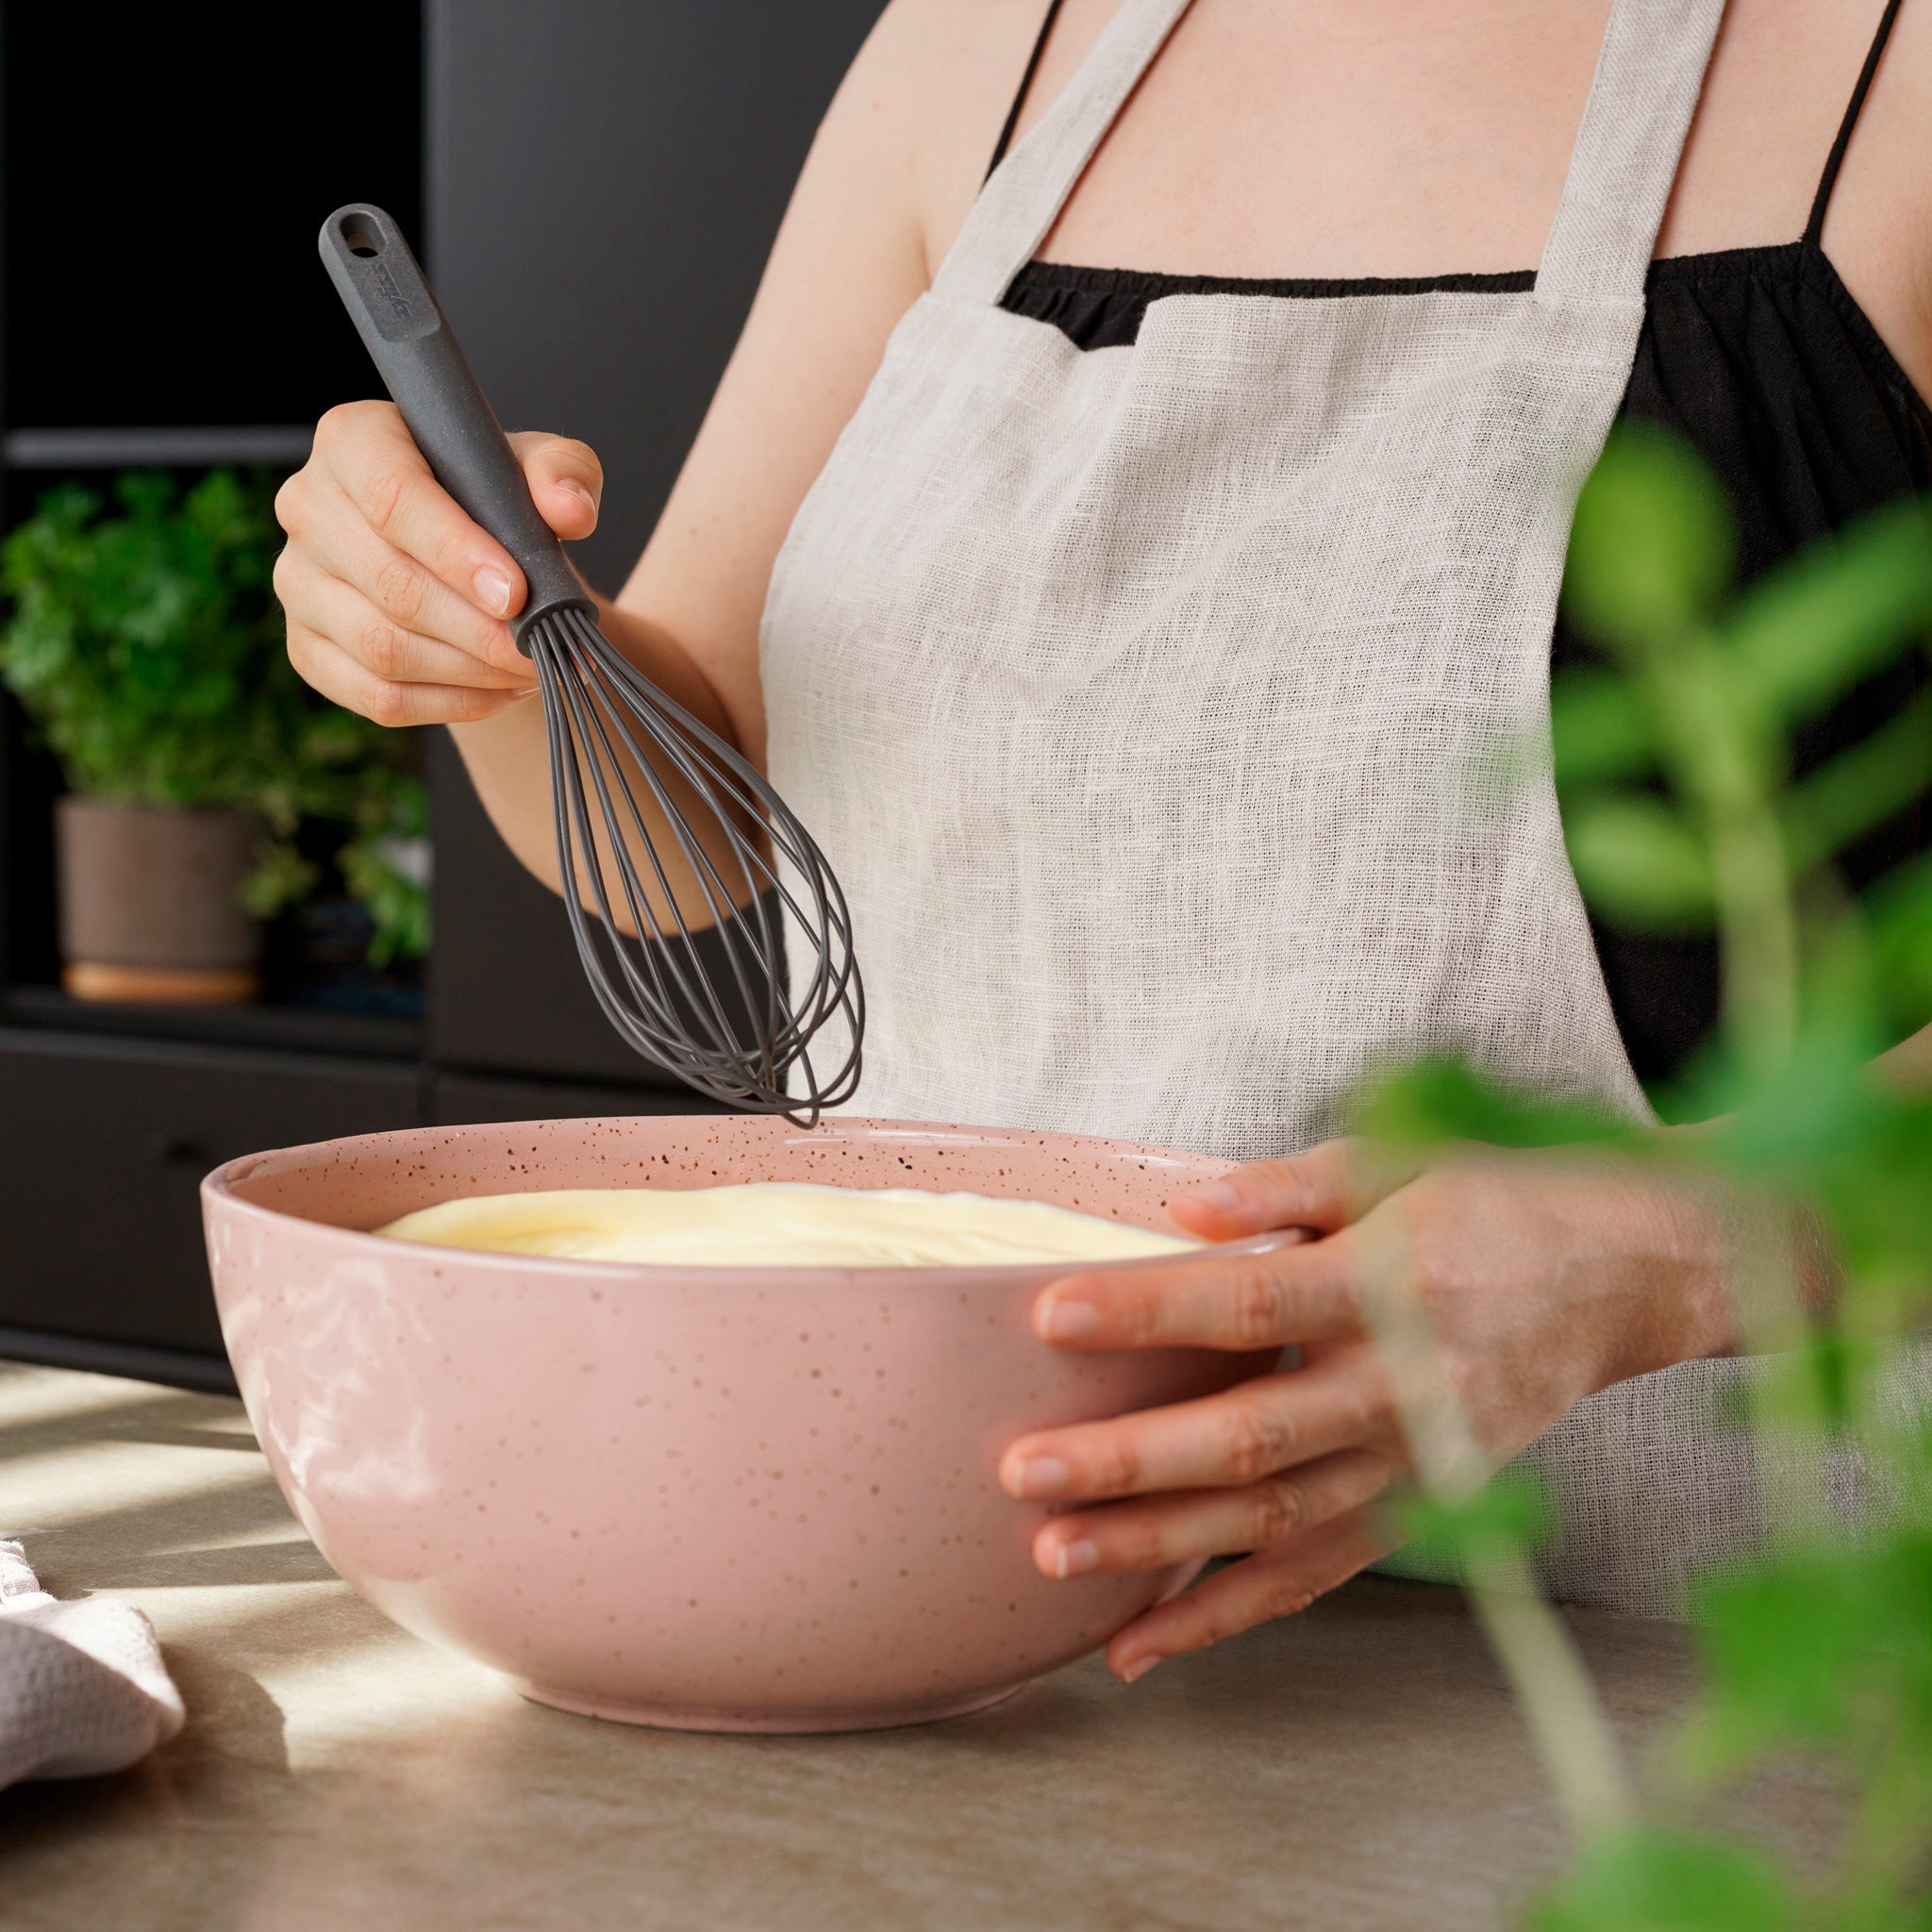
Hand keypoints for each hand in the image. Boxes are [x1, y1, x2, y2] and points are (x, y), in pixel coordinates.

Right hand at [273, 400, 603, 726]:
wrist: (460, 554)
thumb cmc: (492, 498)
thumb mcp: (535, 467)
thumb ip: (562, 471)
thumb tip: (570, 510)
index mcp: (353, 441)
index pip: (392, 498)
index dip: (456, 553)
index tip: (517, 595)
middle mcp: (308, 506)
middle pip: (391, 584)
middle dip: (478, 629)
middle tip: (540, 647)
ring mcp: (298, 582)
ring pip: (383, 648)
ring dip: (470, 671)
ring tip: (529, 669)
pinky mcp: (307, 647)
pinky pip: (376, 696)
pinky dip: (450, 704)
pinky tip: (501, 692)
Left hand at [998, 1139, 1737, 1681]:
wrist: (1625, 1276)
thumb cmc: (1497, 1202)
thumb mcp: (1398, 1161)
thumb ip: (1287, 1185)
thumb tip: (1180, 1214)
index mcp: (1391, 1284)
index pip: (1250, 1305)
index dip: (1150, 1313)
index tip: (1052, 1313)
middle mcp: (1402, 1389)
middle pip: (1249, 1438)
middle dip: (1130, 1461)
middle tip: (1024, 1471)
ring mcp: (1412, 1464)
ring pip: (1271, 1524)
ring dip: (1158, 1550)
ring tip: (1052, 1556)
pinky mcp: (1417, 1508)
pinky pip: (1312, 1575)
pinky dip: (1225, 1614)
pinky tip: (1137, 1642)